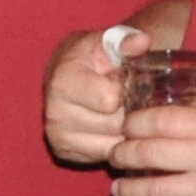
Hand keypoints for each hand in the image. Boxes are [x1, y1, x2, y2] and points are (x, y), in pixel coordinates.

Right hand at [45, 22, 141, 167]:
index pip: (110, 100)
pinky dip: (115, 144)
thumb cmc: (95, 55)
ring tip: (120, 111)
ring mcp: (56, 135)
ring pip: (112, 144)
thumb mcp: (109, 41)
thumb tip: (141, 41)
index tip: (123, 79)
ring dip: (124, 131)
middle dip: (128, 112)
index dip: (125, 89)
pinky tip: (112, 127)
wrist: (73, 71)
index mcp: (63, 80)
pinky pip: (105, 156)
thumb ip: (126, 40)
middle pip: (114, 125)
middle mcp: (54, 111)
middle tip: (127, 98)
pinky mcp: (63, 152)